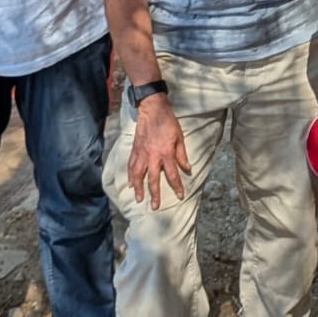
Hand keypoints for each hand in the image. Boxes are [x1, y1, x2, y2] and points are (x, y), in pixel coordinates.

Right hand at [127, 94, 191, 208]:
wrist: (152, 110)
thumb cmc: (168, 122)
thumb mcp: (179, 137)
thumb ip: (181, 154)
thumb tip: (187, 168)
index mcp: (165, 153)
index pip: (172, 174)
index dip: (176, 186)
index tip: (180, 195)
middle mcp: (152, 156)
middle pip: (153, 179)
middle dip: (154, 194)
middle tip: (155, 206)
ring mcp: (141, 153)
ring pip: (138, 175)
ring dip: (139, 188)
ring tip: (139, 199)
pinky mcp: (135, 150)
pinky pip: (131, 166)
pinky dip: (130, 176)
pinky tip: (130, 184)